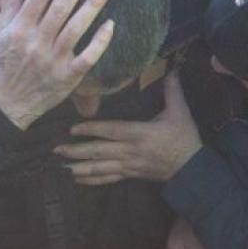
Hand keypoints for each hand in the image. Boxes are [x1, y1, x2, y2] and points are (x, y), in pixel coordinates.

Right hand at [0, 0, 112, 129]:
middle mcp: (36, 42)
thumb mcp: (2, 28)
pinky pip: (87, 56)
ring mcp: (53, 60)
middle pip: (59, 7)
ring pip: (75, 28)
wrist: (10, 101)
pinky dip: (99, 41)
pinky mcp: (68, 76)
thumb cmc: (7, 58)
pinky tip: (111, 24)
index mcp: (19, 27)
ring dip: (92, 6)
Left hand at [57, 72, 201, 184]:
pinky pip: (108, 178)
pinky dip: (92, 179)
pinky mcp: (130, 175)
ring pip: (100, 167)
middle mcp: (130, 151)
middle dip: (77, 151)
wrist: (191, 168)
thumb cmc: (183, 138)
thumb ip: (173, 91)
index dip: (91, 130)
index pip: (111, 131)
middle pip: (99, 151)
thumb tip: (173, 68)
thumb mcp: (180, 112)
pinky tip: (78, 179)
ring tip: (61, 165)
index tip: (72, 129)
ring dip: (80, 166)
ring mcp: (129, 166)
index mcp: (140, 134)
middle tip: (57, 149)